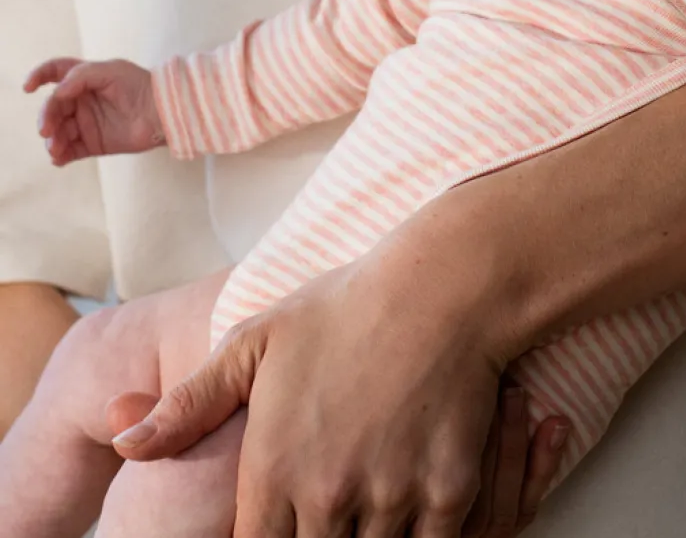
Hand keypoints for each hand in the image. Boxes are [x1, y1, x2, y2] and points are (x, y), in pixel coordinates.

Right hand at [25, 56, 162, 163]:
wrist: (163, 112)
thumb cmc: (140, 85)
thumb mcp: (111, 71)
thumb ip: (81, 76)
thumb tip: (57, 92)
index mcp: (83, 79)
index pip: (54, 73)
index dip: (38, 76)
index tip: (28, 87)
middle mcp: (81, 101)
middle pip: (53, 107)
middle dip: (46, 117)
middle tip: (46, 129)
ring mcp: (86, 123)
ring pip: (58, 132)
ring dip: (52, 140)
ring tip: (56, 148)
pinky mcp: (93, 144)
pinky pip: (70, 152)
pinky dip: (61, 156)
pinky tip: (59, 158)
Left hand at [111, 238, 569, 536]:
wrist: (443, 287)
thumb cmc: (346, 308)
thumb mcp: (256, 340)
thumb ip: (189, 403)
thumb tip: (124, 443)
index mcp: (274, 466)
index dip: (265, 537)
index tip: (280, 516)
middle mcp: (328, 495)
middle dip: (317, 534)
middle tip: (327, 500)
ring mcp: (390, 498)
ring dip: (368, 534)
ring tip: (367, 494)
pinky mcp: (446, 494)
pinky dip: (417, 531)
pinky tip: (411, 502)